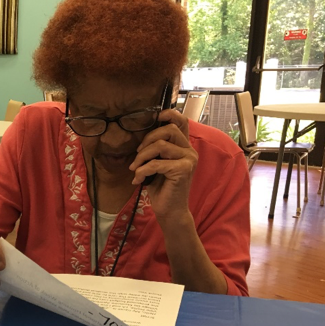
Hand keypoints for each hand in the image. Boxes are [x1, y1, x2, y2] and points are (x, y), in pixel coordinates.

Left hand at [128, 109, 197, 223]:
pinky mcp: (183, 170)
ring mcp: (188, 160)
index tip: (155, 116)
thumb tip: (141, 135)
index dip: (169, 114)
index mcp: (184, 147)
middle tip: (137, 154)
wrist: (169, 211)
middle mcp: (189, 151)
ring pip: (160, 145)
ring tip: (135, 168)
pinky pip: (156, 163)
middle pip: (168, 130)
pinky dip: (142, 171)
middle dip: (147, 139)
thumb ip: (156, 149)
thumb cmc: (161, 188)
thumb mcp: (157, 164)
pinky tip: (137, 180)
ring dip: (142, 156)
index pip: (181, 122)